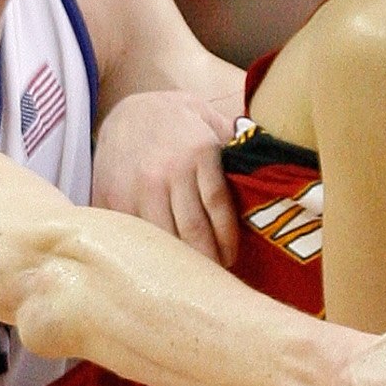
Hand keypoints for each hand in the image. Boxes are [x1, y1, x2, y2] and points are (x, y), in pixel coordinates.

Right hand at [91, 88, 240, 259]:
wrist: (125, 110)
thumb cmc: (177, 121)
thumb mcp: (210, 120)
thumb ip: (236, 146)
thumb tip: (271, 170)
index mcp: (199, 152)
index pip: (218, 206)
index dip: (228, 239)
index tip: (232, 258)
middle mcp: (168, 171)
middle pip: (193, 230)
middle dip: (208, 259)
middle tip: (217, 274)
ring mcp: (139, 187)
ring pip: (165, 237)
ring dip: (182, 262)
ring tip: (193, 275)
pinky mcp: (114, 198)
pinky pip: (137, 234)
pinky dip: (152, 251)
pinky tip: (163, 262)